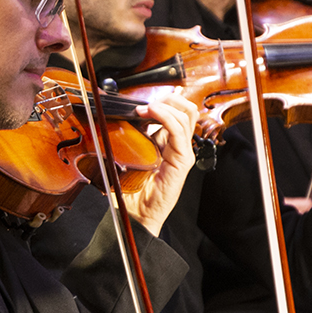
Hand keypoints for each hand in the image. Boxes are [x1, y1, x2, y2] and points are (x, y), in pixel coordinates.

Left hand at [123, 88, 197, 235]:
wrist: (134, 213)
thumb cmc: (130, 189)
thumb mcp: (127, 154)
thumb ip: (131, 136)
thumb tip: (125, 116)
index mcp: (166, 144)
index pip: (175, 112)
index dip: (162, 101)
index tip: (141, 101)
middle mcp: (177, 146)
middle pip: (186, 110)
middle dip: (169, 98)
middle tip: (149, 101)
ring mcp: (182, 153)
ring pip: (186, 116)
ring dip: (165, 106)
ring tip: (146, 107)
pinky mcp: (181, 162)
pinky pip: (178, 132)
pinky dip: (166, 117)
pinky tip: (151, 112)